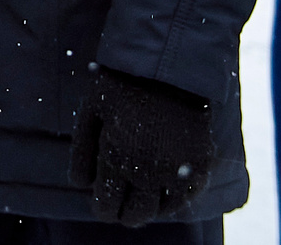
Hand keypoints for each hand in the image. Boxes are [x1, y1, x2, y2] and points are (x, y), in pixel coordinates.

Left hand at [69, 67, 213, 223]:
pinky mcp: (200, 165)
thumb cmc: (123, 84)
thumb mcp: (91, 111)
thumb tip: (80, 184)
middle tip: (122, 201)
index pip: (107, 206)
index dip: (102, 207)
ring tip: (143, 193)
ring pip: (160, 211)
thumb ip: (82, 151)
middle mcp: (147, 171)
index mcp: (117, 158)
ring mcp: (176, 170)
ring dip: (149, 207)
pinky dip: (174, 199)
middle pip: (134, 215)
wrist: (169, 65)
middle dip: (124, 212)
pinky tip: (164, 186)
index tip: (103, 201)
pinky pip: (186, 198)